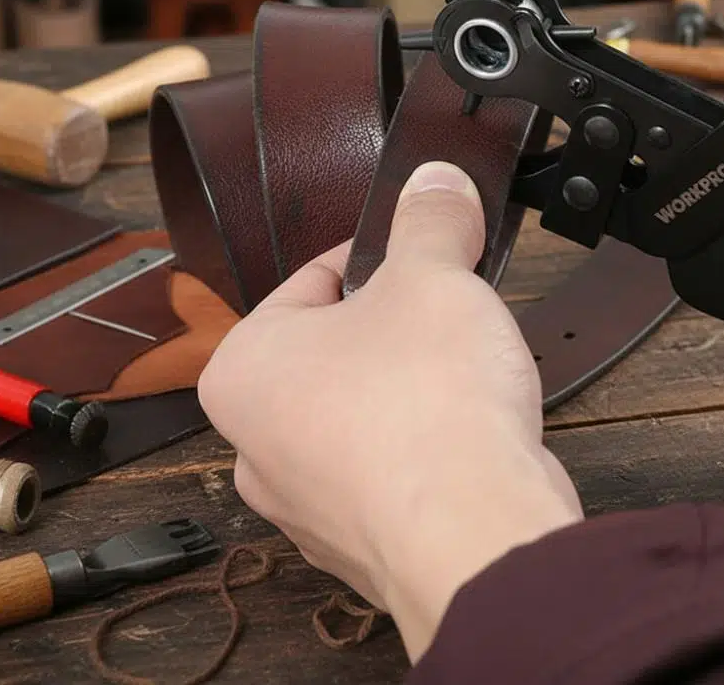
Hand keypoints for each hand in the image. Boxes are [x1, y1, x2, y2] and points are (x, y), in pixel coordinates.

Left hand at [197, 161, 581, 662]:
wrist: (477, 533)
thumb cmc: (425, 411)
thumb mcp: (431, 274)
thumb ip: (429, 218)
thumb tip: (436, 182)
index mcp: (246, 370)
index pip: (310, 281)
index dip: (375, 257)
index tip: (418, 251)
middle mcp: (259, 445)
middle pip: (339, 347)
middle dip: (398, 323)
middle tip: (446, 310)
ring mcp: (311, 504)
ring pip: (367, 409)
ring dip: (415, 384)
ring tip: (464, 372)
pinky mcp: (366, 540)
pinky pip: (397, 466)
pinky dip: (431, 442)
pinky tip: (469, 430)